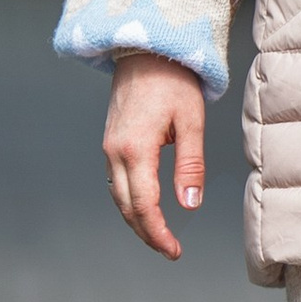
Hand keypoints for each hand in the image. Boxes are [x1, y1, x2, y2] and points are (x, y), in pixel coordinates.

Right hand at [103, 52, 206, 258]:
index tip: (173, 250)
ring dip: (136, 220)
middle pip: (126, 207)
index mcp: (135, 148)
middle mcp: (115, 151)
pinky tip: (144, 208)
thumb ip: (190, 166)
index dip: (158, 232)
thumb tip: (190, 205)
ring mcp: (109, 147)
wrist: (146, 51)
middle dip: (147, 233)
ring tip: (159, 236)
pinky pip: (115, 181)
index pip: (144, 204)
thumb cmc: (173, 81)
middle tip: (170, 250)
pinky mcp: (110, 142)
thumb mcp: (191, 123)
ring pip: (117, 196)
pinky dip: (128, 201)